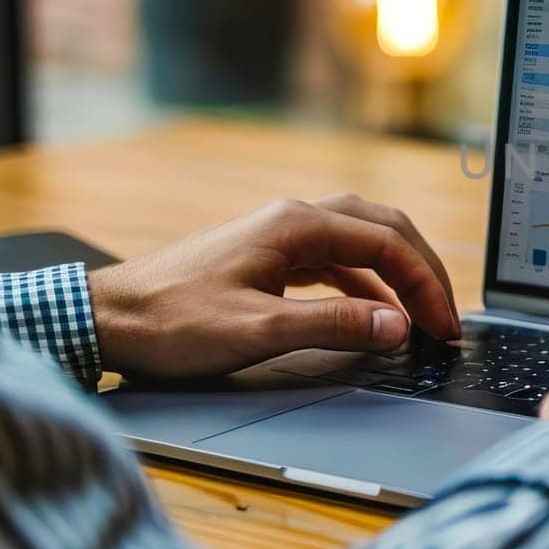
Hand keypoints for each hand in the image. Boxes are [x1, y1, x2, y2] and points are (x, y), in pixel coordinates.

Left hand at [88, 194, 458, 377]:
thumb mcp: (258, 330)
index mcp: (296, 224)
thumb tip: (396, 326)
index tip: (444, 327)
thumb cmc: (170, 322)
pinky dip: (366, 284)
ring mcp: (279, 235)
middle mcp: (292, 218)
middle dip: (422, 273)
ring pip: (362, 241)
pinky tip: (373, 313)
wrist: (103, 318)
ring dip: (397, 276)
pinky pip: (336, 260)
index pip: (388, 243)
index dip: (426, 286)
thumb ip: (334, 326)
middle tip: (445, 320)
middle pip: (384, 230)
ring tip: (419, 317)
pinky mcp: (268, 256)